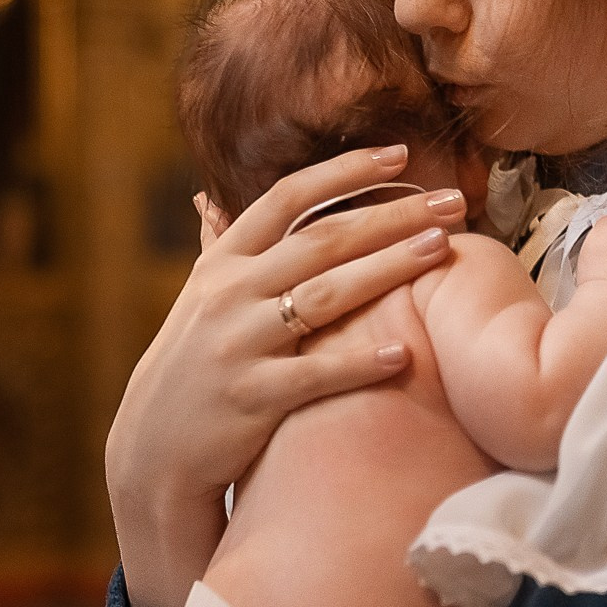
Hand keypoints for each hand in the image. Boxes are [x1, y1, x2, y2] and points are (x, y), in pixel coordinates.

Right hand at [109, 145, 468, 606]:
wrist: (154, 452)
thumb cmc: (193, 367)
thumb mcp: (197, 300)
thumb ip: (215, 248)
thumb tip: (208, 196)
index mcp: (223, 263)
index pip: (286, 198)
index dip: (344, 171)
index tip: (400, 154)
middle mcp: (229, 295)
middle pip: (322, 241)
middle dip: (392, 215)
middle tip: (453, 200)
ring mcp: (238, 346)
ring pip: (324, 297)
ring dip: (389, 269)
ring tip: (442, 248)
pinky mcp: (251, 399)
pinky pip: (314, 376)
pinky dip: (358, 362)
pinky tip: (404, 352)